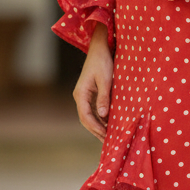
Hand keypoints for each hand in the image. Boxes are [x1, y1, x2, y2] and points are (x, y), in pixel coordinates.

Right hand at [73, 23, 112, 140]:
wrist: (100, 47)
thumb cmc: (102, 61)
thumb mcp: (105, 79)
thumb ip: (104, 97)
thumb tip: (103, 116)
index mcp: (81, 94)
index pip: (85, 116)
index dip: (95, 128)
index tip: (105, 137)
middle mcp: (80, 96)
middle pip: (86, 119)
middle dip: (96, 131)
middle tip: (108, 142)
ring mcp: (84, 95)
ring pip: (89, 115)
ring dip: (99, 126)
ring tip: (109, 136)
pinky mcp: (91, 93)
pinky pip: (94, 110)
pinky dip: (101, 118)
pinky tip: (110, 123)